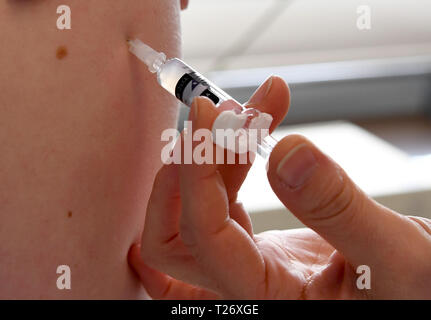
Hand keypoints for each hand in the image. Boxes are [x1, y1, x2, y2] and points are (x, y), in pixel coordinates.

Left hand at [128, 76, 430, 298]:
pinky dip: (224, 163)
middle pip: (173, 232)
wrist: (414, 288)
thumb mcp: (392, 254)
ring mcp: (244, 263)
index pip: (204, 239)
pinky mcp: (253, 243)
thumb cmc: (412, 288)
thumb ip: (338, 209)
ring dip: (208, 156)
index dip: (197, 174)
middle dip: (189, 166)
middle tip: (224, 112)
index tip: (210, 115)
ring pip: (191, 213)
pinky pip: (216, 204)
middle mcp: (242, 285)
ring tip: (249, 111)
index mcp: (267, 297)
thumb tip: (285, 152)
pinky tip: (247, 134)